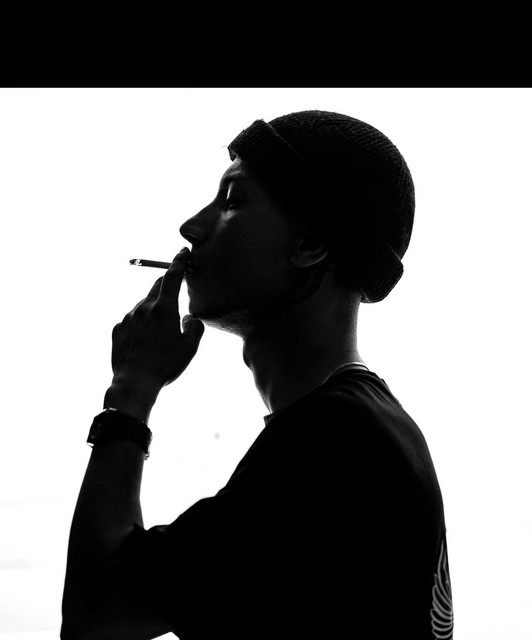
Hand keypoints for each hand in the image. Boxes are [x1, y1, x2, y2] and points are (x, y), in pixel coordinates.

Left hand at [104, 247, 203, 420]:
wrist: (134, 383)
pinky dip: (141, 323)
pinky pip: (133, 320)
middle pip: (157, 287)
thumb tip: (189, 318)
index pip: (172, 277)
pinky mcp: (118, 329)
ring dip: (154, 309)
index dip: (179, 262)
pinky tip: (146, 342)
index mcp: (163, 309)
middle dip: (167, 285)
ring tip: (161, 333)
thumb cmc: (165, 366)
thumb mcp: (190, 348)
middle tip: (175, 289)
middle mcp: (143, 308)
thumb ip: (195, 327)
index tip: (183, 252)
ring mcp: (128, 317)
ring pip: (144, 305)